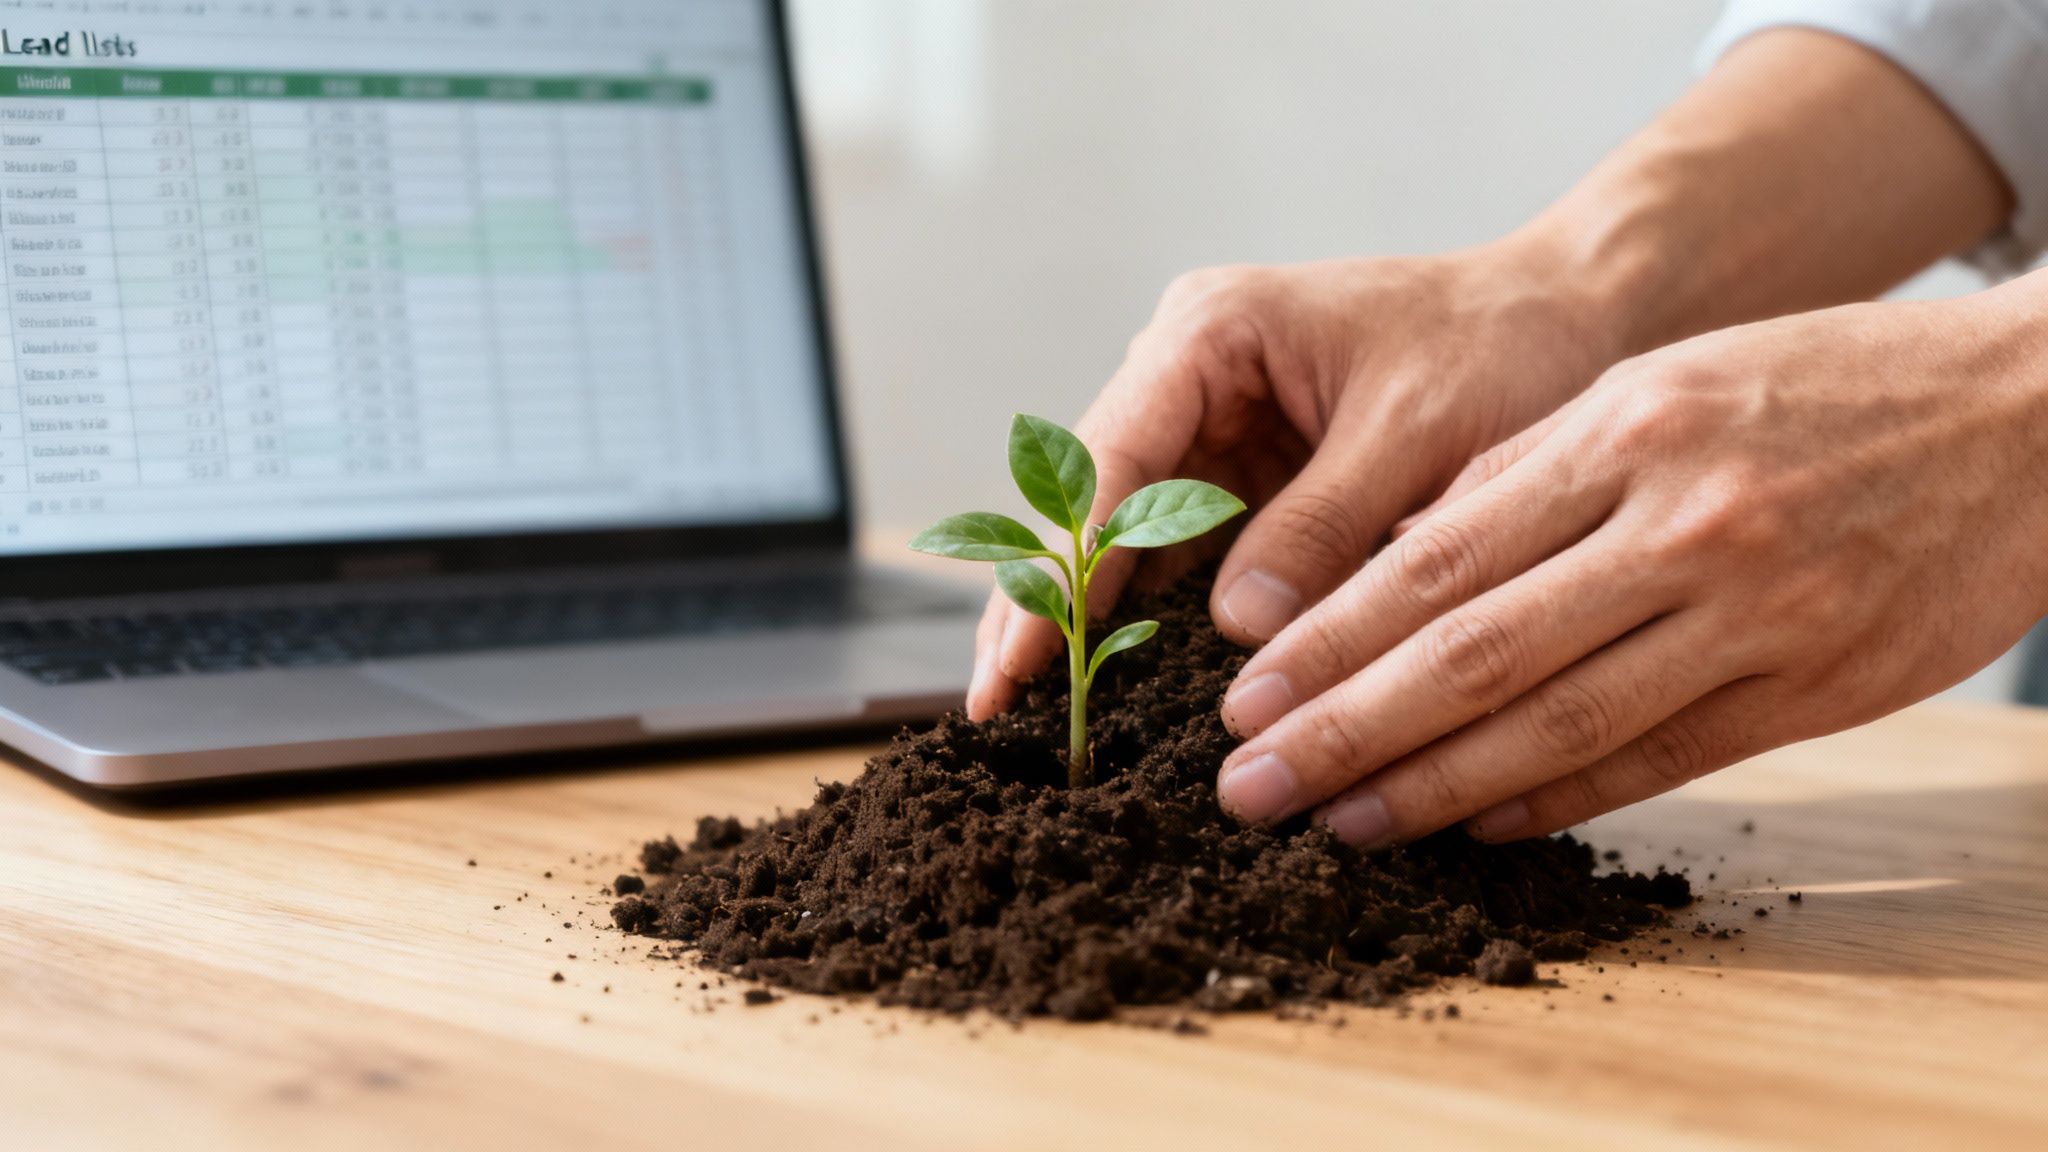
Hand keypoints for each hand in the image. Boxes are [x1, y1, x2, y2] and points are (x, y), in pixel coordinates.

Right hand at [967, 240, 1627, 719]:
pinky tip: (1125, 694)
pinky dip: (1157, 626)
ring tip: (1038, 719)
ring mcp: (1213, 434)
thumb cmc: (1503, 344)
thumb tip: (1237, 630)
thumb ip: (1324, 526)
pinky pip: (1185, 562)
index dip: (1058, 567)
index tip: (1020, 659)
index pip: (1105, 460)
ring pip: (1123, 541)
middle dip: (1042, 604)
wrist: (1573, 318)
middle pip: (1088, 504)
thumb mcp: (1416, 434)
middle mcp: (1190, 379)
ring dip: (1085, 625)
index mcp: (1211, 335)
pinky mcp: (1249, 486)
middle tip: (995, 709)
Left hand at [1215, 274, 2047, 845]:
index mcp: (1622, 431)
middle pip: (1474, 650)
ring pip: (1558, 721)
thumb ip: (1529, 466)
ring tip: (1341, 824)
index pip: (1436, 559)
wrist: (2027, 409)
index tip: (1246, 697)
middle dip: (1345, 728)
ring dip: (1434, 785)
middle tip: (1249, 784)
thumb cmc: (1819, 383)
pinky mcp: (1815, 683)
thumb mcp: (1661, 380)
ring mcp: (1753, 610)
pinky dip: (1560, 800)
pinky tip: (1478, 827)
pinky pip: (1660, 757)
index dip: (1330, 641)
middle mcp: (1677, 522)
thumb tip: (1398, 556)